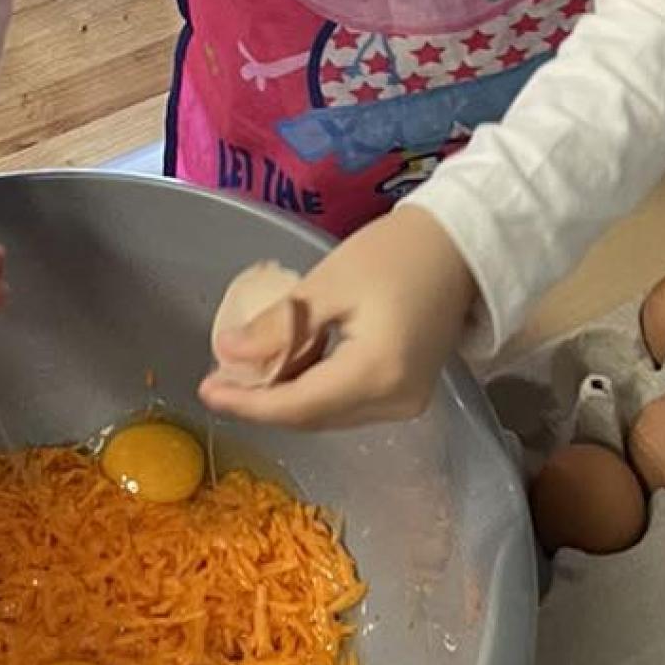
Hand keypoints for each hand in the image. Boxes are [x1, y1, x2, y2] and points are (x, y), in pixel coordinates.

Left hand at [198, 205, 478, 429]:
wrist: (459, 247)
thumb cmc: (394, 253)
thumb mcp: (328, 283)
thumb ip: (277, 326)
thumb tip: (226, 352)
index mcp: (376, 373)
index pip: (298, 406)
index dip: (248, 403)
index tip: (205, 388)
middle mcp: (395, 403)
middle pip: (313, 416)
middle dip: (262, 403)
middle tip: (217, 380)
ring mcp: (406, 403)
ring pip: (329, 414)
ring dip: (285, 398)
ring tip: (243, 374)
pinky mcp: (407, 393)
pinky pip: (348, 403)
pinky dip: (313, 390)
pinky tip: (286, 368)